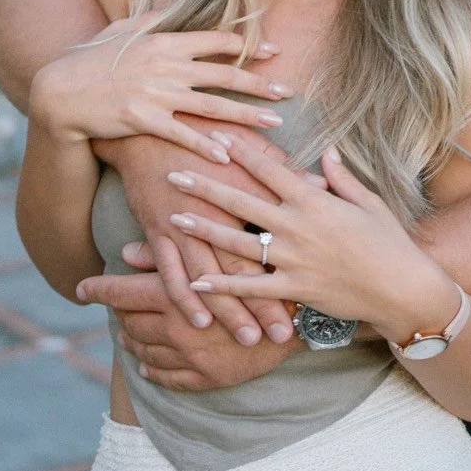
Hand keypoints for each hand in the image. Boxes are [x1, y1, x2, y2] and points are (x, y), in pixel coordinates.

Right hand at [27, 21, 292, 166]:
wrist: (59, 91)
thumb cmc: (88, 60)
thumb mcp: (119, 31)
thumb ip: (149, 20)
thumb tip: (170, 10)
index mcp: (164, 42)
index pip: (216, 42)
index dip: (248, 46)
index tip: (274, 52)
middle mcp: (166, 65)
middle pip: (223, 75)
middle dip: (259, 84)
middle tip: (288, 92)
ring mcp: (155, 93)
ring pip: (212, 105)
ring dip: (246, 115)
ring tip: (275, 124)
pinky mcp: (143, 119)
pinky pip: (182, 134)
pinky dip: (205, 145)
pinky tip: (226, 156)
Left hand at [76, 248, 299, 389]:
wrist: (298, 321)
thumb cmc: (258, 275)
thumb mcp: (214, 252)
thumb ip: (169, 250)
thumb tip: (128, 252)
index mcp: (176, 295)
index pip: (122, 292)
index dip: (98, 290)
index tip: (80, 287)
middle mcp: (176, 328)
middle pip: (129, 322)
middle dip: (118, 313)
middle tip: (113, 306)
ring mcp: (189, 356)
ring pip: (143, 350)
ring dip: (132, 340)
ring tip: (128, 331)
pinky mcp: (205, 378)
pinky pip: (166, 377)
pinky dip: (152, 369)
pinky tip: (147, 363)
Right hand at [97, 126, 321, 345]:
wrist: (148, 130)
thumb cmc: (204, 133)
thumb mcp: (247, 142)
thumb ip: (283, 167)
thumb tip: (321, 184)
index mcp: (242, 187)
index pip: (274, 230)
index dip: (295, 259)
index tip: (316, 290)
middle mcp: (214, 208)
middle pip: (244, 261)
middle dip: (264, 300)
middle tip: (284, 335)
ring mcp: (183, 222)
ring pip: (211, 275)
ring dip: (229, 310)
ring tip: (248, 340)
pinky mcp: (158, 231)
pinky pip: (170, 272)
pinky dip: (184, 297)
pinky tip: (199, 322)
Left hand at [168, 137, 458, 341]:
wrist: (401, 287)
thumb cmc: (389, 241)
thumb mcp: (368, 201)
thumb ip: (341, 176)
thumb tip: (326, 150)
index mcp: (314, 201)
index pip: (270, 170)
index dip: (241, 153)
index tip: (216, 137)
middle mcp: (298, 227)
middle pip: (243, 202)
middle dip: (206, 186)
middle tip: (175, 174)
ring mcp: (293, 260)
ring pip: (239, 242)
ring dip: (205, 230)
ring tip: (174, 218)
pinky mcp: (294, 290)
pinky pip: (252, 287)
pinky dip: (223, 285)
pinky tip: (197, 281)